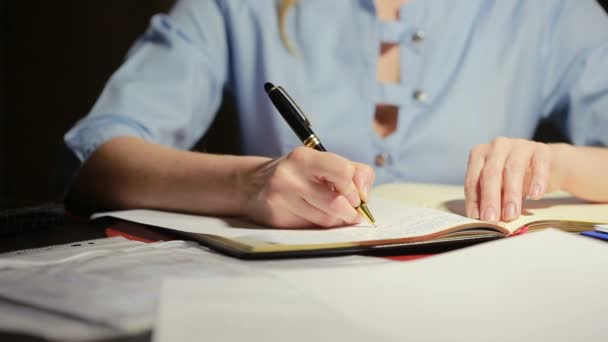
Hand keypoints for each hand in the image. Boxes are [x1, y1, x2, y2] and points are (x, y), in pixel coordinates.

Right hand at [243, 147, 375, 227]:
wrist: (253, 184)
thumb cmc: (298, 173)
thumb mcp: (323, 162)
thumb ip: (354, 172)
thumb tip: (365, 196)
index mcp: (304, 157)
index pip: (343, 172)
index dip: (354, 189)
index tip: (355, 196)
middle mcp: (289, 177)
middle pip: (336, 203)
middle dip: (350, 212)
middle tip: (352, 212)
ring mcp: (281, 199)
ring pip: (325, 221)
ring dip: (337, 221)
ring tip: (334, 214)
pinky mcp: (277, 219)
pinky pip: (311, 229)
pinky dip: (320, 226)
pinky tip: (314, 216)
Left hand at [464, 137, 567, 221]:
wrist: (545, 165)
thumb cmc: (513, 178)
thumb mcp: (497, 188)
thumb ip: (487, 198)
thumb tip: (480, 217)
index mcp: (479, 154)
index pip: (473, 179)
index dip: (473, 199)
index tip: (477, 217)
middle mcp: (496, 146)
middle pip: (490, 173)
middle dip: (490, 198)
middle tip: (491, 218)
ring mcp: (519, 145)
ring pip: (512, 169)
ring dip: (511, 194)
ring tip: (511, 214)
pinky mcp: (541, 149)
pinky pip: (539, 164)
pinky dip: (537, 181)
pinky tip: (535, 195)